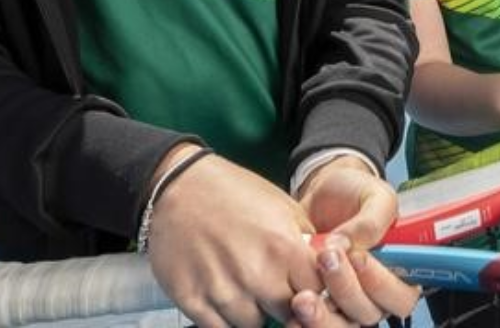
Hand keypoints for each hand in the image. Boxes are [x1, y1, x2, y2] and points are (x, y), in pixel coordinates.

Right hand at [145, 147, 320, 327]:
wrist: (177, 186)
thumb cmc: (231, 190)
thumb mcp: (281, 204)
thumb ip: (305, 239)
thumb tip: (323, 265)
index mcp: (283, 246)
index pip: (319, 291)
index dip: (317, 290)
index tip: (309, 286)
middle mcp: (255, 273)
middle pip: (289, 314)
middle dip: (287, 304)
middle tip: (277, 289)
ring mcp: (222, 290)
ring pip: (254, 326)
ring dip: (255, 312)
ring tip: (248, 288)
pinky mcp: (192, 300)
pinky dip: (226, 318)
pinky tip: (226, 295)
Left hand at [293, 157, 420, 326]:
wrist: (321, 193)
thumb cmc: (356, 192)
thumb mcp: (375, 194)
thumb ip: (371, 219)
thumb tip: (345, 245)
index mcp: (401, 268)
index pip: (402, 294)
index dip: (381, 284)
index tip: (358, 258)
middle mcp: (377, 291)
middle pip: (371, 312)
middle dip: (348, 290)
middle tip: (326, 258)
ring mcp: (348, 300)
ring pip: (344, 324)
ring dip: (324, 314)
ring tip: (303, 293)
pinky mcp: (321, 303)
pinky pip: (318, 323)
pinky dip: (306, 321)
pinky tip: (294, 307)